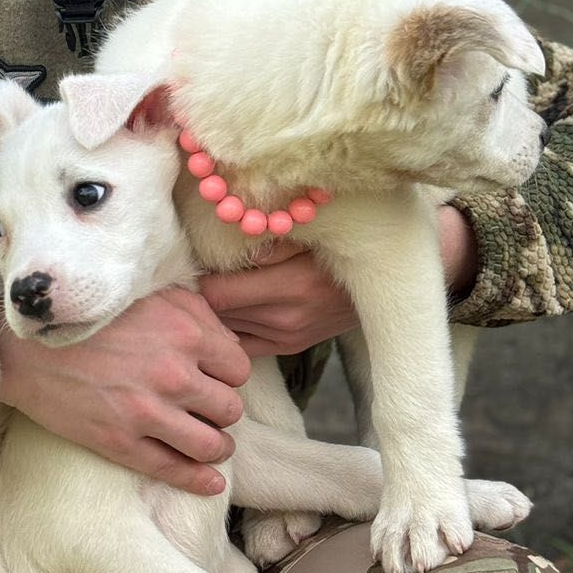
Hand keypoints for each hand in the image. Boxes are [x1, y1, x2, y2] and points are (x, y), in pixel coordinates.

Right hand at [0, 286, 248, 496]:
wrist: (23, 346)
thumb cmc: (86, 313)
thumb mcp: (148, 294)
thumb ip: (195, 313)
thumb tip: (228, 345)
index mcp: (185, 333)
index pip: (238, 369)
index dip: (227, 374)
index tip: (215, 377)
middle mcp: (174, 375)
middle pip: (230, 408)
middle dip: (222, 410)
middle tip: (207, 409)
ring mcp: (148, 413)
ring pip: (212, 444)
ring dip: (217, 446)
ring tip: (211, 443)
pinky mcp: (122, 443)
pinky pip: (174, 469)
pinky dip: (199, 480)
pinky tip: (210, 482)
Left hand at [198, 206, 479, 358]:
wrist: (392, 277)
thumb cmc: (347, 239)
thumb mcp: (313, 224)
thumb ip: (269, 230)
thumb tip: (222, 226)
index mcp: (293, 285)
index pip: (216, 293)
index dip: (194, 276)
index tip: (183, 258)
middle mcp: (288, 319)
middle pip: (215, 314)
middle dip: (195, 295)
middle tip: (181, 271)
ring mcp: (289, 338)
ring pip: (224, 330)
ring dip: (210, 311)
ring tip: (199, 286)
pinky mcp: (290, 348)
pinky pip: (242, 344)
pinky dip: (227, 328)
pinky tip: (223, 309)